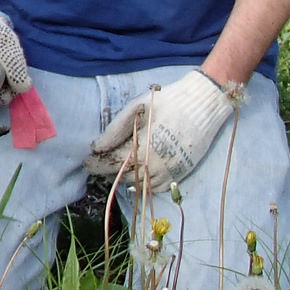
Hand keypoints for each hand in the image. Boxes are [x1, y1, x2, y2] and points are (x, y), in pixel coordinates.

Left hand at [85, 69, 239, 191]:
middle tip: (97, 164)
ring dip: (124, 177)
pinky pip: (157, 187)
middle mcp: (156, 164)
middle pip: (123, 175)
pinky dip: (144, 183)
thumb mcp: (137, 109)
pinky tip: (137, 172)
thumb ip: (116, 130)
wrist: (202, 106)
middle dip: (108, 170)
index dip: (97, 164)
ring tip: (115, 167)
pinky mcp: (180, 173)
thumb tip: (97, 147)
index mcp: (143, 147)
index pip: (112, 163)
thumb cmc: (167, 102)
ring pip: (139, 183)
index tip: (86, 162)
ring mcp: (169, 171)